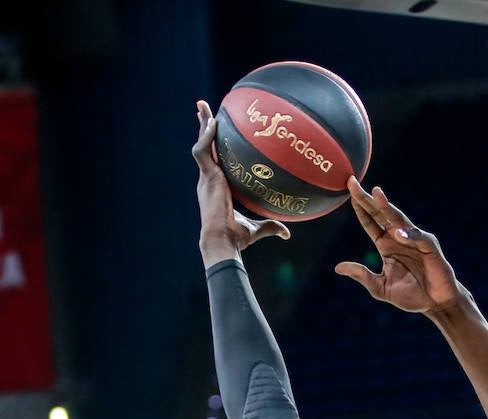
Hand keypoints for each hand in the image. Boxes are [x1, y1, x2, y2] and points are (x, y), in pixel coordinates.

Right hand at [192, 99, 289, 264]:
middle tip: (203, 108)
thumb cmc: (236, 239)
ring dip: (202, 125)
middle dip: (204, 127)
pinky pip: (202, 151)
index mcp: (216, 187)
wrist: (223, 242)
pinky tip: (214, 123)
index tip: (216, 133)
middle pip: (204, 147)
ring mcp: (206, 178)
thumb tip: (286, 233)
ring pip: (201, 144)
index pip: (213, 161)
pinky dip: (206, 137)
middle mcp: (208, 179)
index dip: (213, 147)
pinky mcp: (207, 177)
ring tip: (203, 106)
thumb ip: (270, 227)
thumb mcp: (256, 229)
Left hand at [334, 178, 461, 313]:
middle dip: (367, 198)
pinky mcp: (430, 247)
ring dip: (388, 206)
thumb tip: (338, 268)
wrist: (435, 303)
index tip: (348, 190)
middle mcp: (399, 237)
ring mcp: (415, 240)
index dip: (359, 207)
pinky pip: (419, 238)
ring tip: (376, 194)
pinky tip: (399, 233)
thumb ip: (362, 276)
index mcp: (386, 244)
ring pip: (399, 219)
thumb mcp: (380, 288)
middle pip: (380, 213)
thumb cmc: (411, 295)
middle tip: (352, 182)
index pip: (370, 221)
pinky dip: (409, 235)